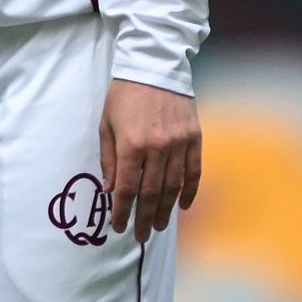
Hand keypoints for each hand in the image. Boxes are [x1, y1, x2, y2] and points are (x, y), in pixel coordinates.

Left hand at [100, 78, 200, 242]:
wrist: (155, 66)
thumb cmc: (124, 95)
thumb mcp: (106, 124)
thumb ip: (109, 158)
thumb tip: (111, 190)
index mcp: (131, 145)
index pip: (127, 188)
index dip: (123, 210)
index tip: (119, 226)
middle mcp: (157, 148)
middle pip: (151, 193)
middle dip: (144, 217)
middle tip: (140, 235)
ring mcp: (179, 144)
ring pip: (173, 187)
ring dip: (165, 210)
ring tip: (158, 226)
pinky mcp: (195, 138)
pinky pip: (194, 172)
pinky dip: (189, 191)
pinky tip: (183, 206)